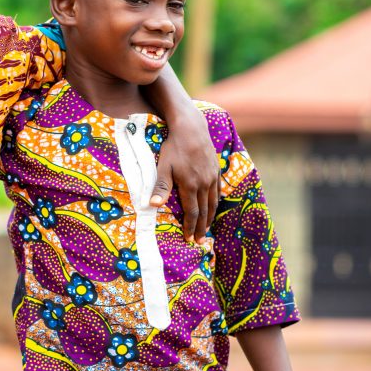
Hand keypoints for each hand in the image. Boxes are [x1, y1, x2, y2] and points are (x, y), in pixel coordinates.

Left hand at [152, 111, 217, 242]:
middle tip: (200, 242)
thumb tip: (153, 205)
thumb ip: (160, 186)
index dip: (191, 227)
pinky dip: (215, 203)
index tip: (189, 239)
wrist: (191, 128)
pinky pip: (217, 191)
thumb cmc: (173, 147)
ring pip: (212, 202)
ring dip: (210, 218)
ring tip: (207, 229)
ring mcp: (212, 176)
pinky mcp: (215, 169)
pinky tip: (213, 207)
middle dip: (202, 228)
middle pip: (204, 211)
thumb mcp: (163, 166)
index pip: (192, 212)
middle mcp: (204, 183)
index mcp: (191, 185)